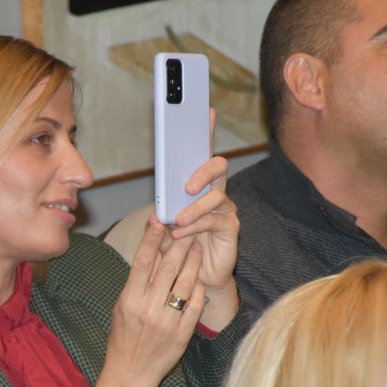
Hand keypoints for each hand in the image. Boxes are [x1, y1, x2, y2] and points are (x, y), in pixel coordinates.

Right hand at [93, 216, 204, 386]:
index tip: (158, 219)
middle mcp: (148, 309)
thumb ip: (136, 283)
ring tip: (197, 245)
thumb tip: (149, 253)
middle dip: (178, 242)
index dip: (151, 238)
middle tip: (187, 225)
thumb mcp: (122, 308)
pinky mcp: (182, 334)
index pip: (142, 262)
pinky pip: (195, 304)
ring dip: (193, 261)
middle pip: (167, 268)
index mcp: (129, 300)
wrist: (130, 374)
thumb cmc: (123, 338)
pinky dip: (198, 288)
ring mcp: (167, 322)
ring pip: (185, 283)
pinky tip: (199, 276)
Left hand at [167, 111, 238, 297]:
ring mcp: (225, 208)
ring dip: (193, 208)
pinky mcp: (230, 226)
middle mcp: (215, 191)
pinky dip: (196, 226)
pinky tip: (182, 234)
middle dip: (202, 171)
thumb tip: (156, 212)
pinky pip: (215, 220)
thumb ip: (160, 216)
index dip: (206, 131)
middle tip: (186, 185)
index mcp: (198, 185)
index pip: (202, 153)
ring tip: (177, 221)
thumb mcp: (164, 228)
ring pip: (215, 196)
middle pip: (217, 166)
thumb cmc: (180, 247)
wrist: (197, 277)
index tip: (205, 110)